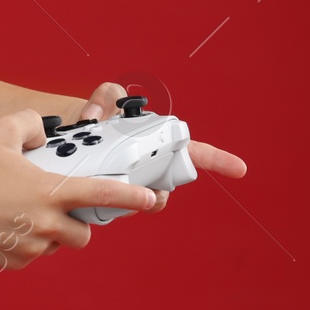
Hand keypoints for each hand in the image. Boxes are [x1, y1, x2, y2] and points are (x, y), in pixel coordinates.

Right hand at [0, 109, 159, 268]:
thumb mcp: (2, 130)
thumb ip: (32, 124)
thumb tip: (43, 133)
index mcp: (50, 191)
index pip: (102, 194)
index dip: (131, 197)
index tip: (149, 199)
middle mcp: (45, 223)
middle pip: (83, 235)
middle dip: (76, 225)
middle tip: (57, 210)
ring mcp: (28, 247)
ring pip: (53, 246)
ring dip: (47, 234)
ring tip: (18, 214)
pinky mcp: (10, 262)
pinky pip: (28, 257)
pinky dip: (23, 245)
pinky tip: (0, 226)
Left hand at [68, 82, 247, 215]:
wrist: (70, 138)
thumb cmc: (96, 120)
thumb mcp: (105, 101)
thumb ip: (107, 98)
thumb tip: (96, 115)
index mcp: (158, 145)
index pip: (194, 153)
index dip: (218, 160)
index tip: (239, 168)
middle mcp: (149, 170)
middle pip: (164, 192)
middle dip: (157, 196)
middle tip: (144, 191)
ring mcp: (130, 187)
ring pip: (138, 205)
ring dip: (128, 203)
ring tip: (108, 189)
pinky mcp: (108, 201)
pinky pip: (111, 211)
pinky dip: (102, 206)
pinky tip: (89, 197)